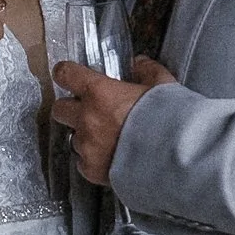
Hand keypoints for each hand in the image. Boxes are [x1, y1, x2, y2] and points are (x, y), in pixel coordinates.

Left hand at [50, 52, 174, 181]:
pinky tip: (113, 159)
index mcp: (99, 92)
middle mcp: (86, 118)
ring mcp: (87, 146)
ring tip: (110, 141)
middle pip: (59, 109)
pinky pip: (83, 163)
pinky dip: (93, 160)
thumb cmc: (168, 119)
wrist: (175, 158)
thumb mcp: (163, 85)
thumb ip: (147, 71)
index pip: (65, 74)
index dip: (65, 74)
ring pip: (74, 138)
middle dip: (70, 109)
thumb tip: (139, 63)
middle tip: (89, 112)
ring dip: (86, 137)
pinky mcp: (91, 170)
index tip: (68, 76)